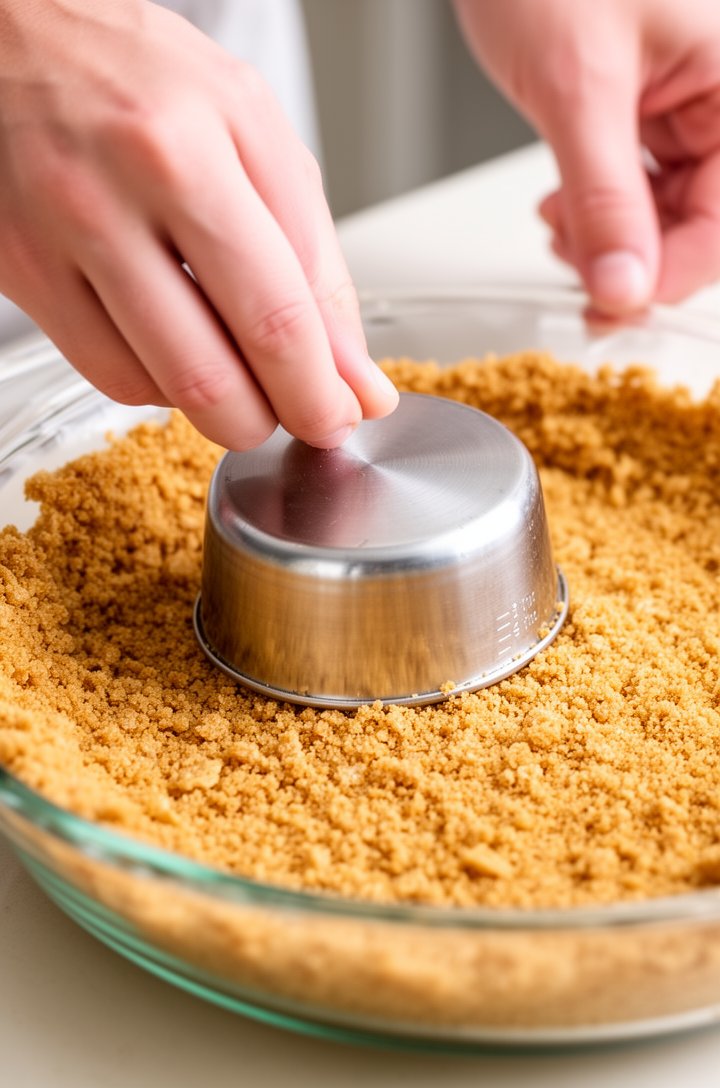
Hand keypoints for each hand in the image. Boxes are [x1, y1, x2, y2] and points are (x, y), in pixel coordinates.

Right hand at [0, 0, 397, 449]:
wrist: (11, 37)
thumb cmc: (138, 74)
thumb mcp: (252, 131)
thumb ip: (312, 254)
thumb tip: (352, 371)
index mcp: (185, 153)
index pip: (275, 314)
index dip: (321, 390)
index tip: (345, 412)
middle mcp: (110, 201)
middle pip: (211, 376)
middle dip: (276, 418)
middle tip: (303, 412)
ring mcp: (56, 246)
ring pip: (160, 390)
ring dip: (225, 410)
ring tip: (250, 374)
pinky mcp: (24, 277)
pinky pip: (111, 378)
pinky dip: (165, 387)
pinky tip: (184, 349)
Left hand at [453, 0, 719, 312]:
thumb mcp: (577, 85)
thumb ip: (605, 198)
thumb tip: (624, 289)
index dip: (667, 276)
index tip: (609, 307)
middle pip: (701, 224)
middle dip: (633, 259)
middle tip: (575, 274)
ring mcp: (689, 103)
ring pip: (668, 213)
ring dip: (610, 239)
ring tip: (561, 226)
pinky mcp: (650, 109)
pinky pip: (641, 186)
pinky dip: (598, 210)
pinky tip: (564, 207)